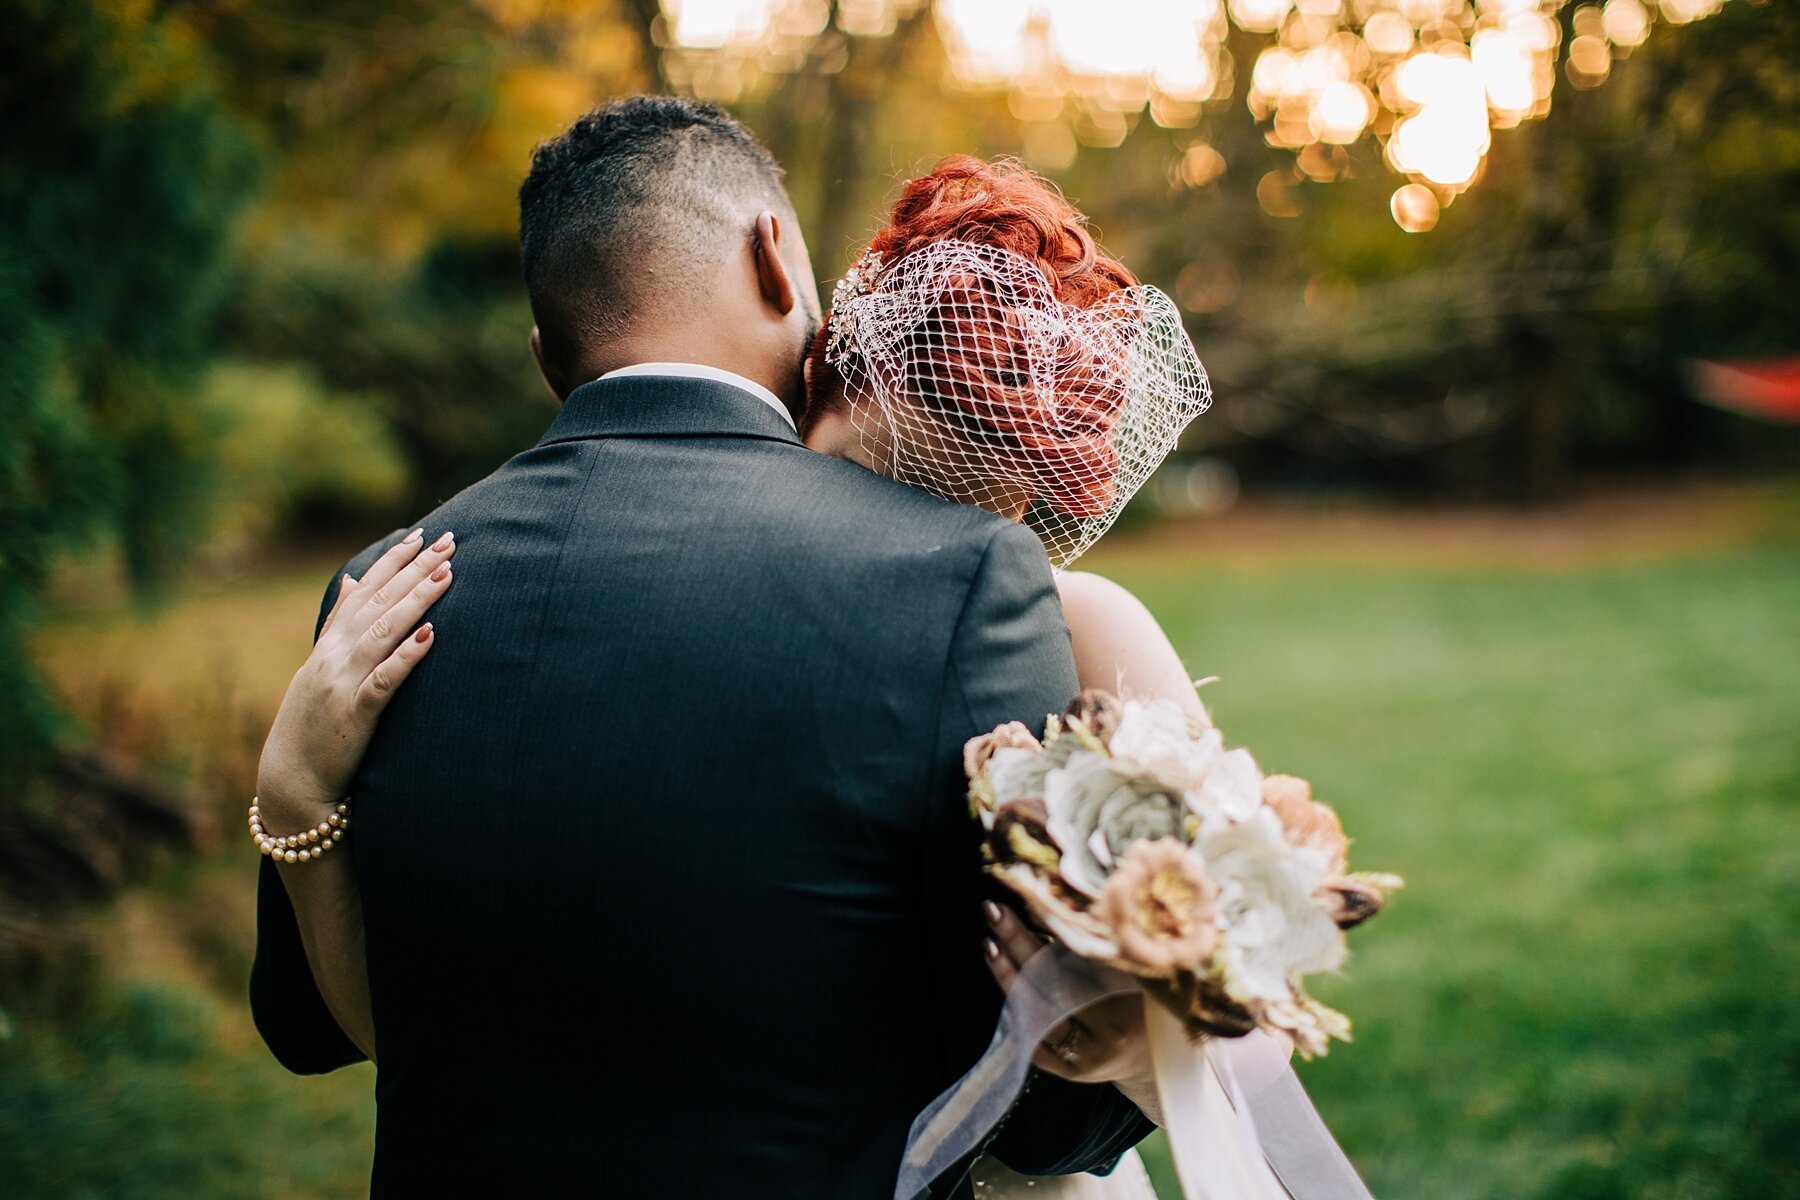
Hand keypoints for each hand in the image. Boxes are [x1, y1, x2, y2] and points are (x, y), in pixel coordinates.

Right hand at [256, 529, 455, 829]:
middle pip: (380, 603)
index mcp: (330, 644)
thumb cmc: (313, 722)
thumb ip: (337, 623)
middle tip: (450, 541)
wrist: (292, 779)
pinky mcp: (355, 714)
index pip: (366, 591)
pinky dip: (406, 656)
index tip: (422, 534)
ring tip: (446, 575)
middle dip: (415, 569)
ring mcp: (343, 683)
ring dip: (416, 601)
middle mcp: (335, 656)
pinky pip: (384, 681)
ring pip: (384, 633)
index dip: (394, 561)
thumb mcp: (319, 666)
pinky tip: (430, 635)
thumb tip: (352, 579)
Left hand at [983, 901, 1154, 1086]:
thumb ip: (1099, 948)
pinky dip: (1015, 1001)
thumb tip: (1053, 905)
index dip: (1050, 935)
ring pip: (1031, 1013)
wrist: (1154, 1058)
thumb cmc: (1149, 1005)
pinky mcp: (1062, 1071)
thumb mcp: (1136, 974)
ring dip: (1006, 975)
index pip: (1076, 969)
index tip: (1031, 902)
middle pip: (1047, 987)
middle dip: (1018, 945)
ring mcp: (1078, 1061)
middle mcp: (1098, 1042)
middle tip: (995, 911)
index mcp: (1123, 1014)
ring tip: (991, 942)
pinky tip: (1002, 973)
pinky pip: (1029, 1032)